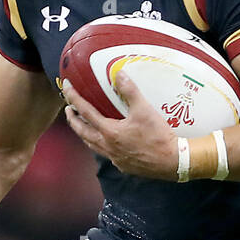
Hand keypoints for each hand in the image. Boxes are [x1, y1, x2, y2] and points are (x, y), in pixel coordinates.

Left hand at [62, 75, 177, 179]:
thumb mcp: (145, 110)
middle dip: (73, 120)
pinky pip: (106, 154)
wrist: (172, 161)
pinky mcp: (124, 165)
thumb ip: (130, 91)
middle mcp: (108, 147)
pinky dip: (100, 145)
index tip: (66, 88)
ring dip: (84, 134)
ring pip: (92, 145)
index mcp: (109, 132)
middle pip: (82, 132)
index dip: (74, 98)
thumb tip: (119, 74)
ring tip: (83, 126)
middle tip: (69, 110)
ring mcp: (115, 158)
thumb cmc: (158, 137)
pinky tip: (107, 142)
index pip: (85, 112)